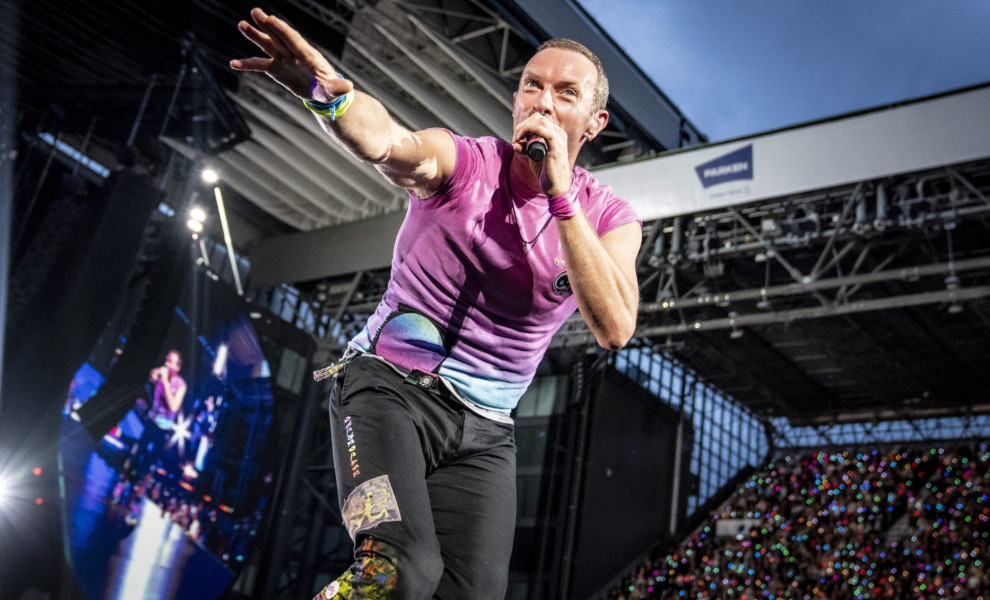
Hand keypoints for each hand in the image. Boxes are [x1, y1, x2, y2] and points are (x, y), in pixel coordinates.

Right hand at [230, 8, 352, 102]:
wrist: (321, 93)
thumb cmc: (329, 90)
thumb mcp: (333, 91)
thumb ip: (337, 88)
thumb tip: (348, 87)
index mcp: (307, 55)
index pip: (293, 40)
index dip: (282, 30)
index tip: (271, 19)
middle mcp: (293, 53)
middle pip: (279, 36)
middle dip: (268, 25)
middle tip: (256, 12)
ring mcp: (283, 58)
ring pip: (267, 44)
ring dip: (255, 35)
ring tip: (242, 24)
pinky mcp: (275, 68)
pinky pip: (259, 65)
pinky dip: (247, 64)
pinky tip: (233, 63)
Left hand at [511, 113, 571, 196]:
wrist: (557, 188)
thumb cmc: (547, 173)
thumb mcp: (534, 158)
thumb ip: (526, 149)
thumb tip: (515, 144)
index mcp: (557, 134)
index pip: (539, 120)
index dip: (525, 125)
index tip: (516, 137)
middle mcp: (559, 134)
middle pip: (538, 118)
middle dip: (522, 125)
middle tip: (515, 138)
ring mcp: (559, 139)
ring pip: (539, 121)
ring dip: (524, 127)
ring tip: (517, 138)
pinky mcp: (556, 147)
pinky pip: (542, 130)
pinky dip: (529, 130)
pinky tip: (521, 138)